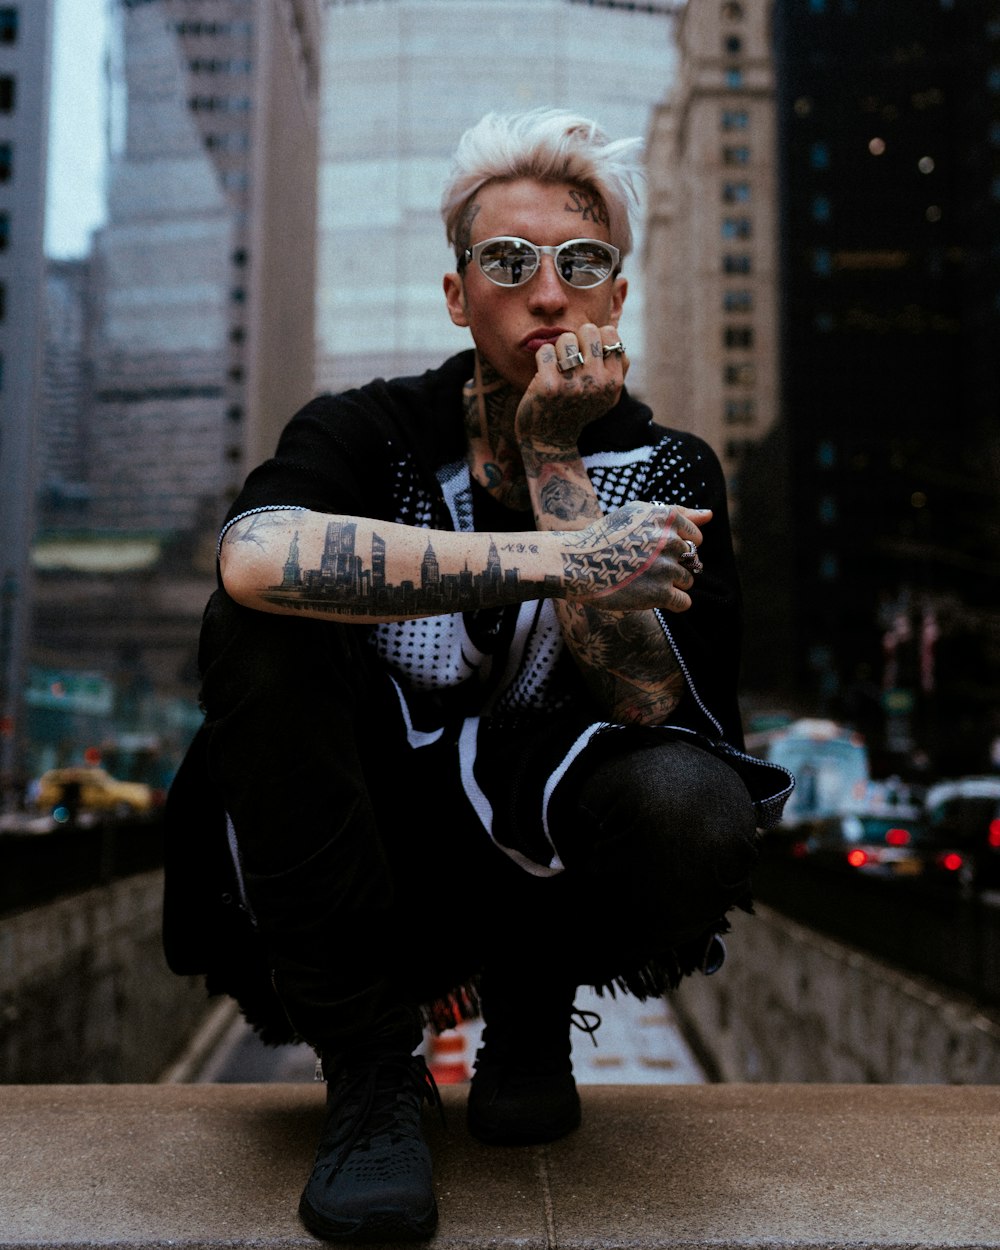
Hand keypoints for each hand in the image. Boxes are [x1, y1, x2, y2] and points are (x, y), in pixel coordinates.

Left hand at [515, 322, 627, 448]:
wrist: (550, 440)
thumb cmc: (577, 409)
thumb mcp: (606, 395)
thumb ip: (616, 368)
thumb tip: (612, 338)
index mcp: (614, 382)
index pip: (610, 334)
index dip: (596, 338)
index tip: (587, 354)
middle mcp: (597, 383)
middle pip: (588, 330)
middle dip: (577, 339)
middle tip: (571, 359)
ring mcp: (573, 384)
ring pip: (566, 339)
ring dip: (558, 349)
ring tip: (558, 368)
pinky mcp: (549, 386)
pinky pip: (545, 350)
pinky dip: (542, 358)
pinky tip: (545, 373)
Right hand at [559, 502, 709, 612]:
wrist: (576, 563)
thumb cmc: (606, 537)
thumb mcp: (639, 513)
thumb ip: (678, 513)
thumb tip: (711, 515)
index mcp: (666, 517)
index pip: (695, 536)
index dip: (676, 547)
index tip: (653, 550)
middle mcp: (670, 540)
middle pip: (692, 560)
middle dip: (673, 565)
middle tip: (643, 567)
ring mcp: (667, 567)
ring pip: (688, 581)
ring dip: (670, 584)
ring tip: (642, 580)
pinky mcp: (661, 593)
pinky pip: (684, 602)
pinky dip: (672, 603)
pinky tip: (649, 596)